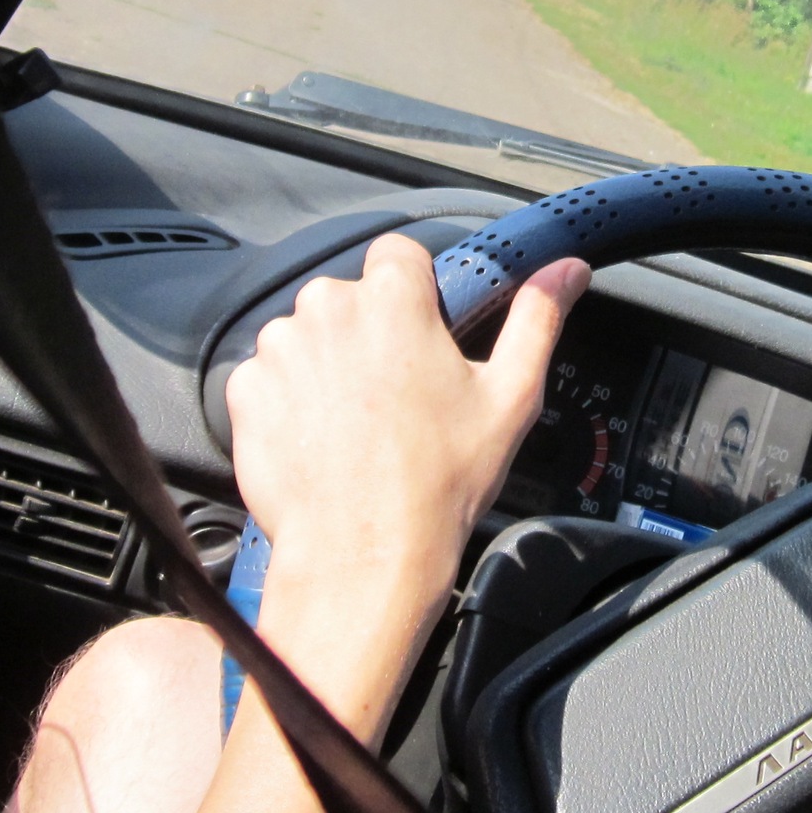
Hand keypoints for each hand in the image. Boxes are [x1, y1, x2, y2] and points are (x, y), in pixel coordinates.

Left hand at [223, 234, 587, 718]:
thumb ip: (537, 319)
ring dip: (326, 365)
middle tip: (397, 395)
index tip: (422, 332)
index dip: (414, 293)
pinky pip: (267, 378)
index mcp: (394, 299)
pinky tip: (322, 441)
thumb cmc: (440, 483)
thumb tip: (566, 270)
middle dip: (370, 334)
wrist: (365, 557)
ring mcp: (280, 349)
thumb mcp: (510, 397)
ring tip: (358, 425)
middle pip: (349, 298)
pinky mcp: (245, 390)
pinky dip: (288, 402)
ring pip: (306, 336)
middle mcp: (328, 309)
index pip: (397, 255)